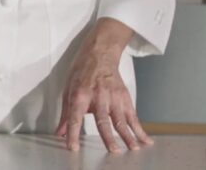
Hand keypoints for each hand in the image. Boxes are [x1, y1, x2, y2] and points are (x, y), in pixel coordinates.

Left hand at [56, 18, 152, 152]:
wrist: (100, 54)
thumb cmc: (81, 72)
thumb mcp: (68, 90)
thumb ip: (65, 114)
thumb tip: (60, 133)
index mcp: (80, 94)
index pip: (75, 118)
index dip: (73, 133)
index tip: (73, 147)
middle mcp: (98, 97)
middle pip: (103, 120)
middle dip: (108, 136)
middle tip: (113, 151)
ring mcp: (113, 97)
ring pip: (121, 119)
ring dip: (128, 135)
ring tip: (132, 148)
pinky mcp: (125, 98)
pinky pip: (133, 116)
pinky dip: (139, 129)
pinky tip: (145, 141)